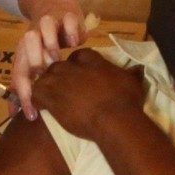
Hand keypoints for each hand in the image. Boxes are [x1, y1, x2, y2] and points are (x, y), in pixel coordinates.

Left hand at [11, 5, 85, 120]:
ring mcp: (51, 22)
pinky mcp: (68, 15)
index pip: (19, 72)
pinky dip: (71, 31)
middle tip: (46, 77)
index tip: (32, 115)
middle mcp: (34, 35)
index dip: (24, 94)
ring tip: (59, 59)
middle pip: (27, 42)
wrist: (54, 6)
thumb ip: (25, 86)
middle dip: (35, 61)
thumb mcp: (33, 63)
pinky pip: (68, 19)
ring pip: (45, 26)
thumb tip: (13, 113)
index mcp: (24, 50)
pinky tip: (76, 44)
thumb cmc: (43, 43)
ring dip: (50, 43)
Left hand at [31, 48, 145, 140]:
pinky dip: (35, 102)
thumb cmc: (125, 100)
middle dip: (59, 77)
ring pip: (43, 78)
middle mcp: (71, 65)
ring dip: (45, 88)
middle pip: (58, 66)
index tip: (82, 78)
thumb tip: (139, 69)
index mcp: (90, 58)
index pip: (78, 55)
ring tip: (49, 101)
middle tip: (64, 92)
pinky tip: (40, 110)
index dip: (78, 67)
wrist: (114, 119)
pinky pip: (35, 95)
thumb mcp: (133, 82)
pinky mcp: (49, 97)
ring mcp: (58, 80)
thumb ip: (132, 74)